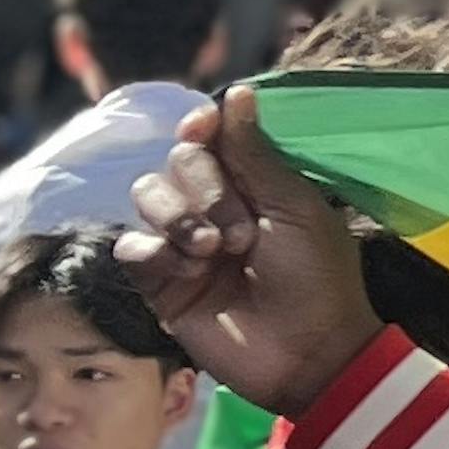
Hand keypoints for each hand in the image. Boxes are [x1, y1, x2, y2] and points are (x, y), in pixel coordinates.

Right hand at [114, 82, 380, 415]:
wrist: (308, 355)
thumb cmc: (317, 279)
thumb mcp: (294, 208)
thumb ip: (256, 153)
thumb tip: (237, 92)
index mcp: (252, 183)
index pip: (208, 135)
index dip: (201, 128)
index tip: (203, 130)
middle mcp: (214, 206)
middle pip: (177, 161)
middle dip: (205, 189)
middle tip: (242, 235)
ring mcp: (185, 242)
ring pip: (147, 195)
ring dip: (178, 216)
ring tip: (213, 252)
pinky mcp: (161, 282)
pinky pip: (132, 246)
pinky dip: (154, 251)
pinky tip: (187, 270)